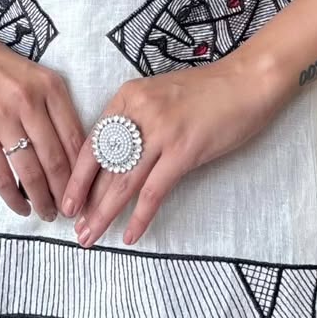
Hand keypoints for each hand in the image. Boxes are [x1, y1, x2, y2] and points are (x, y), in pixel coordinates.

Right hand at [0, 24, 85, 221]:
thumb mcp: (33, 76)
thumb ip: (50, 107)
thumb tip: (67, 153)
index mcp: (51, 87)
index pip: (76, 138)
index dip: (86, 171)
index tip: (90, 191)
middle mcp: (31, 102)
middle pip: (56, 159)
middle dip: (67, 192)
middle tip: (72, 212)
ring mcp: (3, 117)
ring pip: (31, 170)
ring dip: (42, 198)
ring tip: (48, 214)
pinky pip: (0, 173)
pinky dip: (12, 196)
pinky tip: (21, 207)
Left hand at [62, 49, 285, 247]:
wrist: (248, 80)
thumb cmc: (207, 91)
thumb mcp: (159, 97)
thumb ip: (135, 122)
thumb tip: (114, 163)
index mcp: (127, 97)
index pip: (92, 143)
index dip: (77, 176)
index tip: (68, 201)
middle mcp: (138, 112)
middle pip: (104, 165)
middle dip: (87, 201)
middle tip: (75, 228)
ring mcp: (161, 131)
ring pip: (123, 181)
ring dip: (104, 213)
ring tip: (91, 237)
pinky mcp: (184, 150)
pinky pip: (155, 191)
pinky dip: (140, 216)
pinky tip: (130, 235)